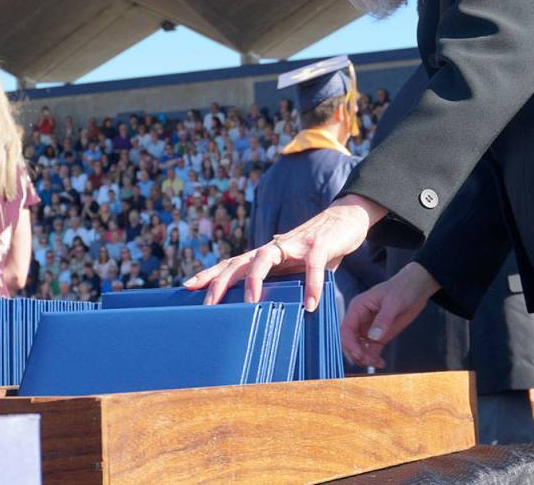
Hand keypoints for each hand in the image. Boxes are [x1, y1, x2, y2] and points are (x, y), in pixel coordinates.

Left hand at [183, 194, 386, 311]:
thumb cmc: (317, 249)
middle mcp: (274, 247)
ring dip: (256, 279)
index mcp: (266, 254)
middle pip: (240, 262)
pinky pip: (313, 265)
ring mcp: (295, 244)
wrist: (346, 218)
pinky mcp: (319, 245)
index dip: (210, 274)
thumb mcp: (295, 268)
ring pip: (266, 257)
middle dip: (221, 281)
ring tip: (252, 302)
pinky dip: (312, 285)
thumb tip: (271, 314)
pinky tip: (310, 305)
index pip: (232, 263)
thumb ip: (283, 285)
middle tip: (208, 303)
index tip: (187, 286)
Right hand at [340, 262, 439, 368]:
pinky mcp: (379, 335)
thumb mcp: (394, 303)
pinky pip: (371, 349)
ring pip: (359, 347)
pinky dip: (373, 358)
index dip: (349, 344)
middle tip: (370, 361)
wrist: (416, 289)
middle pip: (349, 341)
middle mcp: (359, 319)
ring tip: (378, 362)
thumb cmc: (402, 289)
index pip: (346, 329)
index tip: (359, 355)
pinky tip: (381, 363)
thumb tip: (372, 337)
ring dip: (364, 358)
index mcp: (357, 308)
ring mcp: (368, 328)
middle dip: (356, 353)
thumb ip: (383, 319)